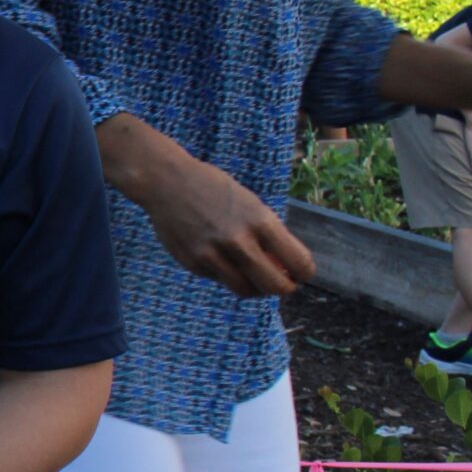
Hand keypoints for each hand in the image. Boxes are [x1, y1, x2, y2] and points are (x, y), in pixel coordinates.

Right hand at [128, 145, 313, 297]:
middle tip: (284, 284)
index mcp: (260, 221)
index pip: (298, 262)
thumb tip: (284, 267)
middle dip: (285, 288)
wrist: (167, 182)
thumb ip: (267, 234)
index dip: (304, 272)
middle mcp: (238, 241)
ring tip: (256, 278)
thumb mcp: (250, 204)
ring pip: (245, 290)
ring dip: (256, 288)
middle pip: (274, 285)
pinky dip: (227, 274)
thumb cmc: (213, 189)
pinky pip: (219, 279)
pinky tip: (222, 258)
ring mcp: (213, 254)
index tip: (301, 273)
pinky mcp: (193, 263)